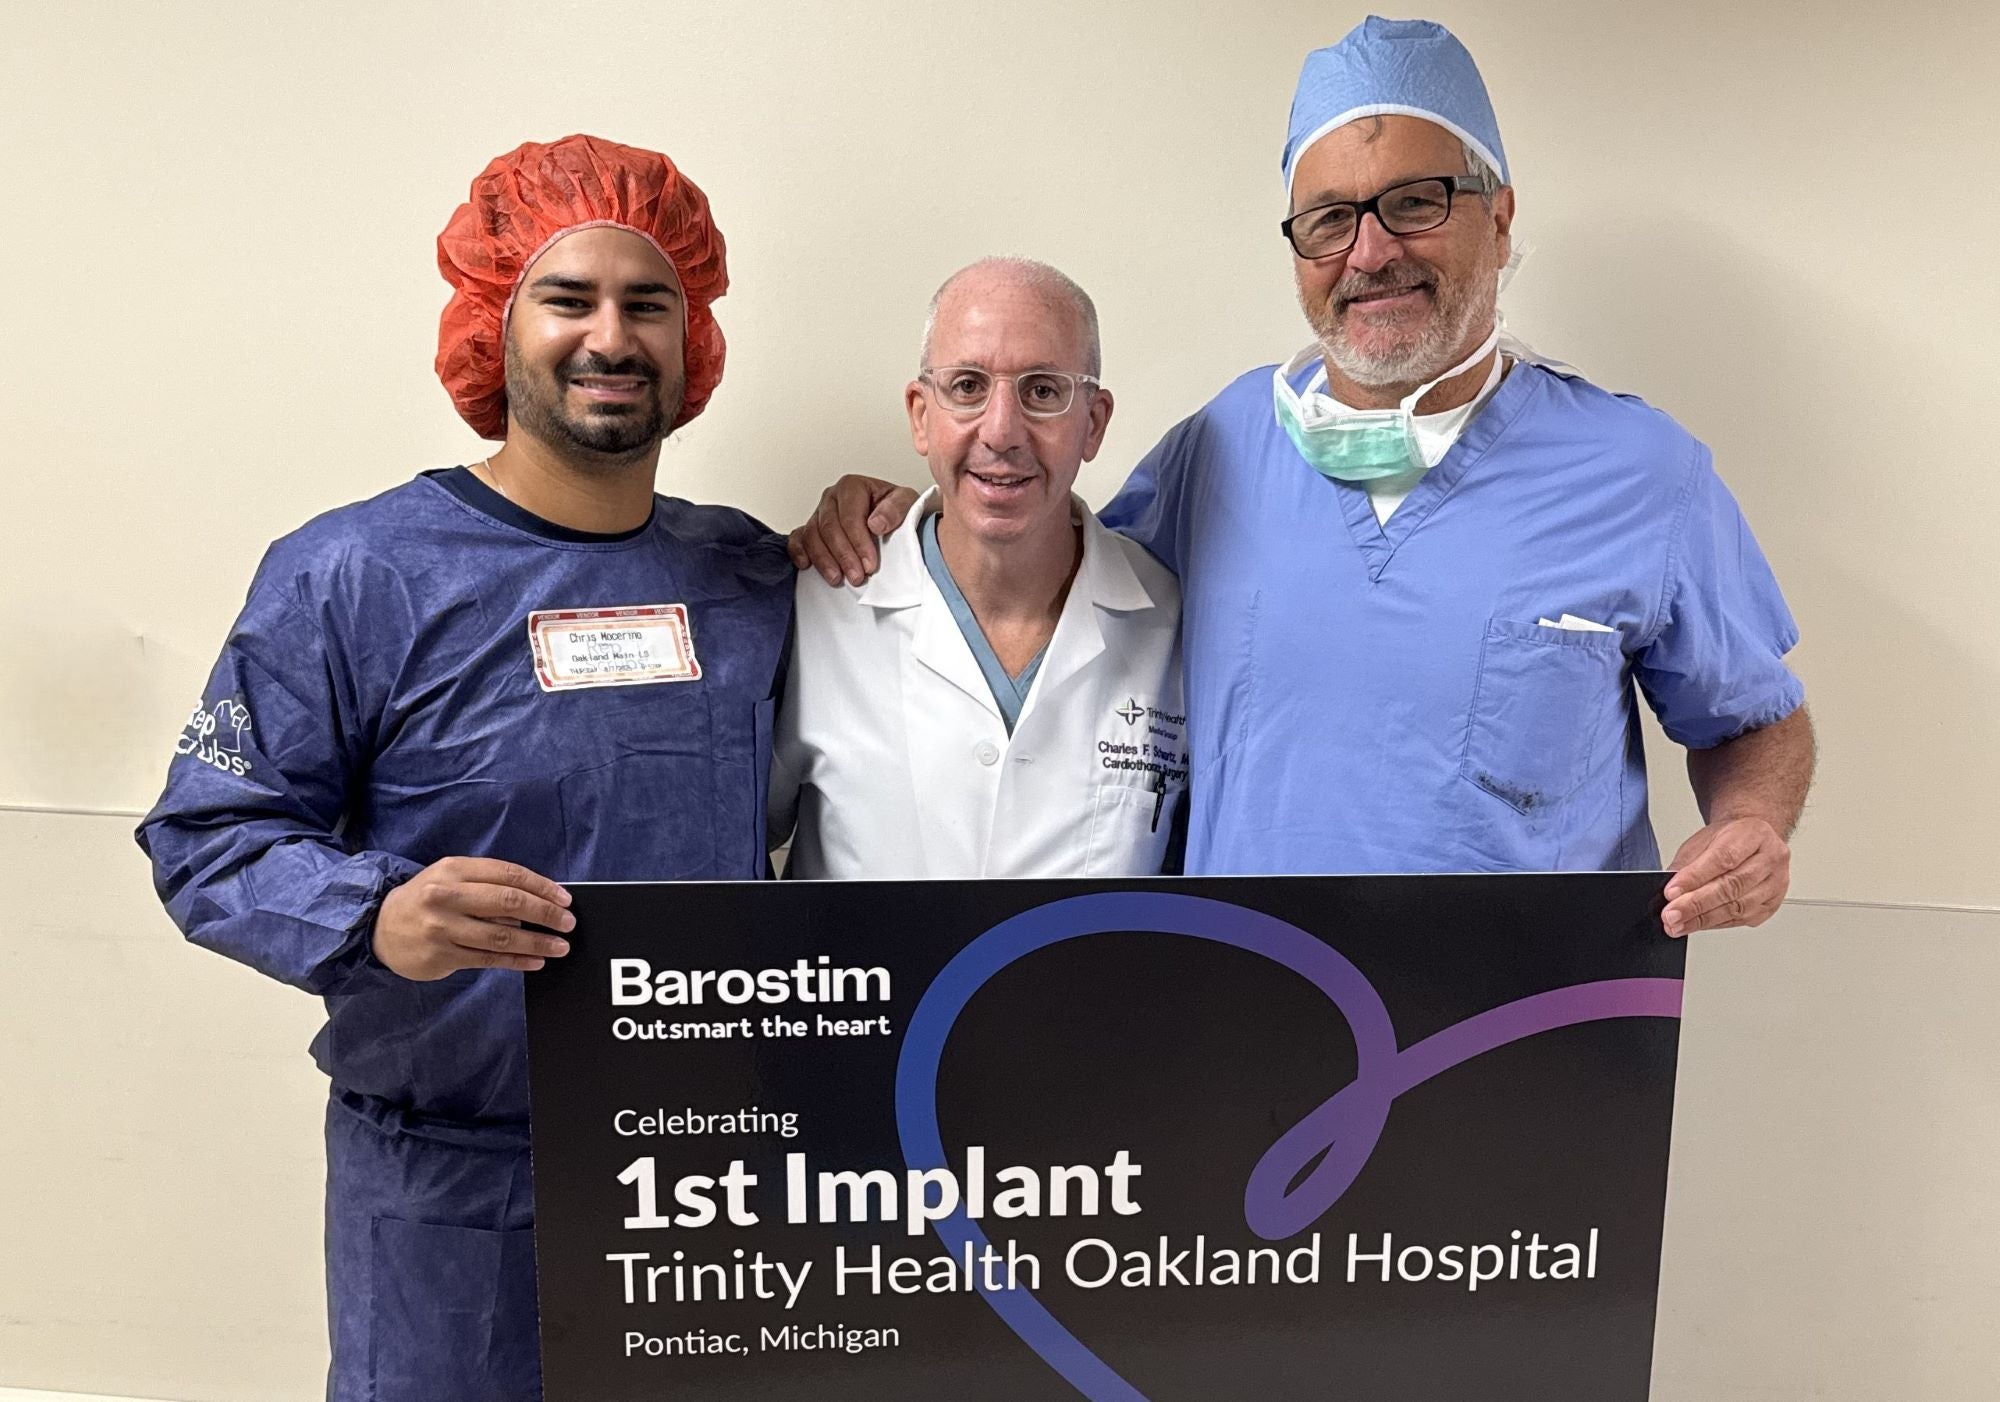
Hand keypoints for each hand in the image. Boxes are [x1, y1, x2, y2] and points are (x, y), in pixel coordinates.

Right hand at [373, 857, 575, 979]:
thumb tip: (538, 898)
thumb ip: (488, 883)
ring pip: (501, 935)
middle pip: (508, 903)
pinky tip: (535, 961)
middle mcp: (446, 896)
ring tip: (559, 946)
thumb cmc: (426, 900)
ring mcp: (442, 927)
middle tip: (567, 922)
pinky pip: (488, 958)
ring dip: (537, 942)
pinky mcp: (442, 955)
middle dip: (545, 913)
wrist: (379, 927)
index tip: (564, 898)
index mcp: (453, 869)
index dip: (541, 886)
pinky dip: (516, 960)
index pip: (508, 874)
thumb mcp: (450, 878)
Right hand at [786, 476, 919, 585]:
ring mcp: (819, 513)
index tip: (870, 564)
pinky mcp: (810, 528)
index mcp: (852, 487)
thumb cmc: (894, 509)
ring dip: (823, 560)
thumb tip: (876, 523)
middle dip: (843, 556)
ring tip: (837, 579)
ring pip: (812, 536)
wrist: (890, 517)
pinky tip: (807, 565)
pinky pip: (798, 538)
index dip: (859, 542)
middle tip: (856, 577)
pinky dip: (799, 552)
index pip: (850, 516)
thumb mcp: (906, 502)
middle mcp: (832, 497)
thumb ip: (896, 509)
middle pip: (829, 528)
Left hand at [1660, 817, 1790, 935]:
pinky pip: (1743, 919)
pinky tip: (1699, 924)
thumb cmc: (1730, 838)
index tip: (1671, 892)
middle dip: (1697, 904)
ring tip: (1679, 924)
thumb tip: (1670, 892)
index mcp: (1753, 834)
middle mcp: (1770, 858)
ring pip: (1739, 907)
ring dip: (1704, 919)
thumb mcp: (1704, 840)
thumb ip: (1687, 864)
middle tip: (1672, 915)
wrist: (1753, 840)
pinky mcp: (1772, 903)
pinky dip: (1717, 924)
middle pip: (1732, 886)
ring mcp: (1776, 883)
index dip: (1695, 878)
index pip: (1723, 858)